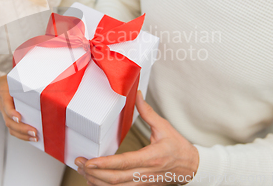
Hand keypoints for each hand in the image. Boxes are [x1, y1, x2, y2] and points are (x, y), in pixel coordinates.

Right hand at [0, 76, 37, 141]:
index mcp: (5, 95)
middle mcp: (3, 107)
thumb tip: (42, 80)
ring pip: (11, 128)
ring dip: (23, 135)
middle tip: (34, 131)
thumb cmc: (9, 84)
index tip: (19, 118)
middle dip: (22, 128)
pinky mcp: (9, 120)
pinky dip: (23, 136)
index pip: (6, 105)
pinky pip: (13, 130)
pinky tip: (32, 138)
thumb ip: (25, 80)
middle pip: (9, 121)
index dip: (11, 113)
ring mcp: (5, 115)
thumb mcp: (14, 79)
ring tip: (35, 137)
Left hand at [75, 91, 198, 185]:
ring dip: (97, 182)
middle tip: (80, 163)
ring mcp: (143, 182)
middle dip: (94, 173)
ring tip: (83, 171)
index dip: (105, 164)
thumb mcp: (164, 127)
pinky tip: (94, 180)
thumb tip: (137, 94)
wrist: (192, 167)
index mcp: (151, 157)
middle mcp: (146, 173)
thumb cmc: (178, 147)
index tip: (90, 161)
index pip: (124, 163)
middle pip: (115, 179)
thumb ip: (147, 112)